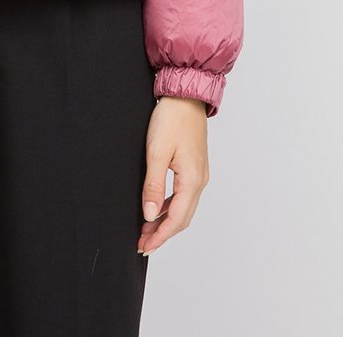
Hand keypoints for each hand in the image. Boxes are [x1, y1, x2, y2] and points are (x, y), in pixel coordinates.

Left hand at [137, 96, 209, 254]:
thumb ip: (153, 186)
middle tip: (142, 243)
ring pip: (183, 208)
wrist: (185, 96)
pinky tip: (157, 207)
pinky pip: (184, 195)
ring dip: (166, 221)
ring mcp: (199, 174)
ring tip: (146, 229)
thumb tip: (150, 215)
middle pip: (182, 218)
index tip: (144, 246)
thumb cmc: (171, 119)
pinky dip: (170, 206)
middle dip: (162, 233)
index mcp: (192, 180)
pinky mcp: (194, 167)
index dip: (160, 236)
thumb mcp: (156, 152)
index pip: (176, 219)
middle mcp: (200, 181)